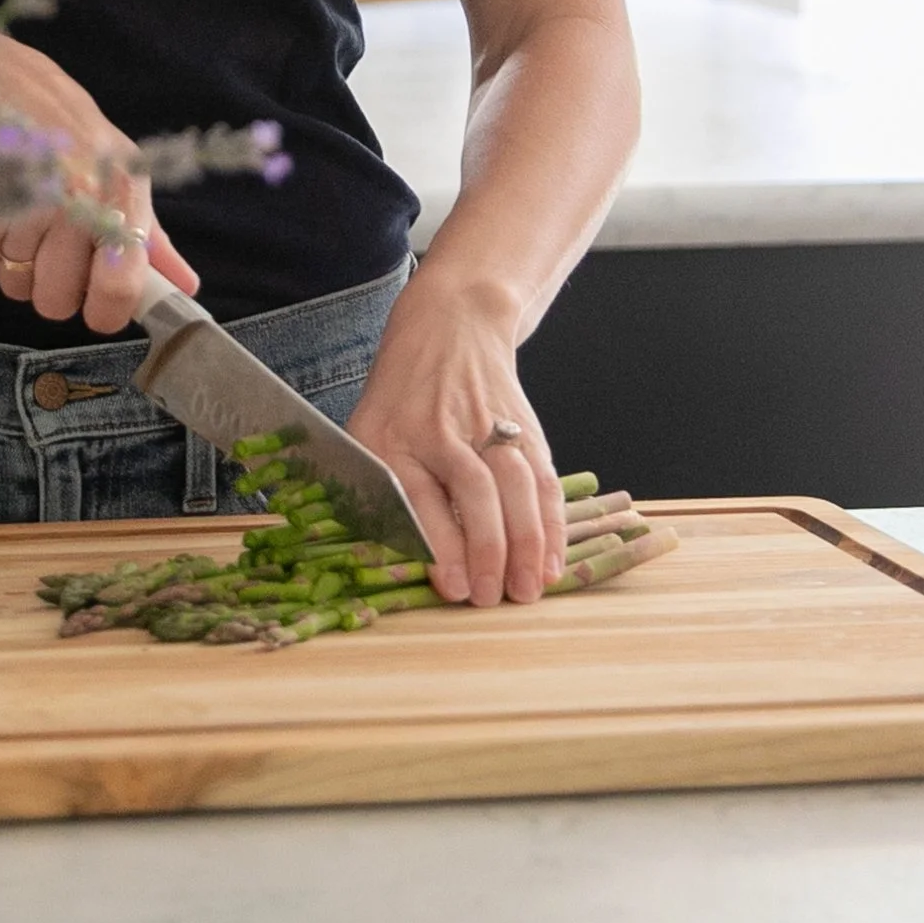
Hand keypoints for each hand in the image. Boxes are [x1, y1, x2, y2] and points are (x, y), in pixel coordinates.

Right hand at [0, 32, 200, 331]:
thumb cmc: (68, 129)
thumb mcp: (119, 168)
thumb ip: (150, 235)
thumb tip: (186, 285)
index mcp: (120, 192)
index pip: (120, 288)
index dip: (106, 312)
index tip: (97, 306)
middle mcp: (77, 198)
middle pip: (58, 301)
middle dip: (51, 290)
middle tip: (51, 256)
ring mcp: (25, 200)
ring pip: (18, 287)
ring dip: (16, 269)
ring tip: (21, 227)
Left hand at [344, 270, 563, 605]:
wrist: (451, 325)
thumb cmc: (401, 394)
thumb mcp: (371, 429)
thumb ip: (384, 489)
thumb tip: (409, 562)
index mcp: (390, 435)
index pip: (416, 495)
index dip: (438, 545)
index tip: (453, 588)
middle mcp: (438, 428)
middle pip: (471, 492)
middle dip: (486, 550)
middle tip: (493, 597)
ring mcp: (485, 424)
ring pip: (514, 485)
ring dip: (526, 542)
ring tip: (530, 588)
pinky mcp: (522, 425)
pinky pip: (542, 478)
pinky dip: (551, 522)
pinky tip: (552, 559)